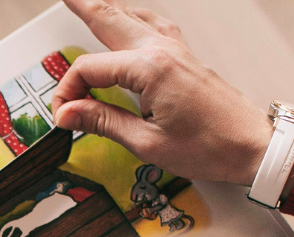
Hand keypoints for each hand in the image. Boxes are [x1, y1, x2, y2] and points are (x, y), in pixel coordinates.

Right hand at [53, 0, 272, 185]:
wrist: (249, 146)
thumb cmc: (207, 147)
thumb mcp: (144, 142)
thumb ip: (102, 122)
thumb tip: (68, 113)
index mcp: (150, 70)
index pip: (89, 70)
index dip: (68, 92)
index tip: (63, 115)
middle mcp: (163, 52)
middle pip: (113, 22)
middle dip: (85, 8)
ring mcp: (177, 52)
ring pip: (136, 18)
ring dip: (110, 9)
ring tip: (91, 3)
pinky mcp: (186, 59)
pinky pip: (157, 26)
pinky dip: (138, 18)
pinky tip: (133, 19)